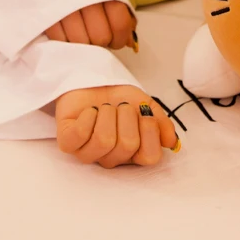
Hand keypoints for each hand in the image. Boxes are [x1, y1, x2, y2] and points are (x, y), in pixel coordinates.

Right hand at [45, 1, 136, 49]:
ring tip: (80, 34)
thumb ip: (121, 15)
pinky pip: (60, 40)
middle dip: (101, 43)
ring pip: (81, 42)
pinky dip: (64, 41)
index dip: (120, 38)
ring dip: (82, 44)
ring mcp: (65, 6)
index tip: (116, 41)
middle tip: (95, 36)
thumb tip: (131, 42)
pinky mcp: (46, 14)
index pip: (120, 24)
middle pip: (101, 37)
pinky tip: (66, 32)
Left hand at [56, 85, 179, 167]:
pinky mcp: (68, 143)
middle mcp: (112, 158)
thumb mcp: (147, 106)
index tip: (145, 114)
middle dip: (127, 115)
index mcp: (133, 153)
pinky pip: (80, 135)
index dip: (150, 131)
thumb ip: (162, 124)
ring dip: (107, 114)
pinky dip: (88, 115)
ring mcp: (88, 153)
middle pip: (128, 145)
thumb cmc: (119, 98)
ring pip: (105, 140)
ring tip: (105, 108)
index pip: (150, 156)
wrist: (94, 81)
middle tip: (121, 106)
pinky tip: (90, 111)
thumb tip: (172, 143)